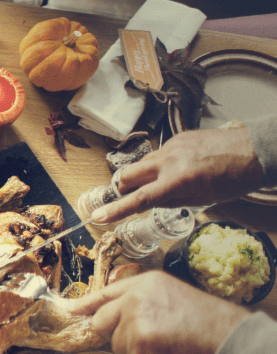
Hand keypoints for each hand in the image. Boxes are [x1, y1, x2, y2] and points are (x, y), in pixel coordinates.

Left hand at [66, 272, 248, 353]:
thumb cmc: (206, 321)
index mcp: (144, 282)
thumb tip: (116, 319)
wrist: (228, 336)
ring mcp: (135, 316)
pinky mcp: (139, 339)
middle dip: (116, 335)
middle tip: (144, 340)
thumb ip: (141, 304)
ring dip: (138, 352)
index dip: (85, 304)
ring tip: (166, 345)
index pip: (105, 293)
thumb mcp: (170, 298)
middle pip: (101, 321)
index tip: (69, 309)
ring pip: (117, 344)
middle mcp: (135, 295)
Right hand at [92, 126, 263, 223]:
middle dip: (123, 187)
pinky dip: (161, 164)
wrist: (255, 150)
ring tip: (164, 182)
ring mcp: (171, 146)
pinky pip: (159, 153)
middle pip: (127, 175)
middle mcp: (168, 161)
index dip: (116, 210)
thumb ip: (172, 200)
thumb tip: (151, 201)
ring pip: (142, 163)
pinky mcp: (177, 137)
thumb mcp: (202, 199)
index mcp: (176, 181)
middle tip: (130, 195)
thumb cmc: (234, 180)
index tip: (98, 216)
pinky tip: (180, 167)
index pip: (138, 199)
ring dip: (143, 175)